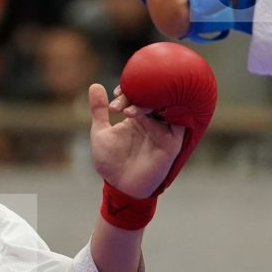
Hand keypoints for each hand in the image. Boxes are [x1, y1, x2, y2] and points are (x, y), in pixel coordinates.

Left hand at [89, 82, 184, 200]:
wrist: (121, 187)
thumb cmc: (111, 162)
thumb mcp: (100, 132)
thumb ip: (98, 110)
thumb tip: (94, 85)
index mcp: (137, 116)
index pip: (139, 94)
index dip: (129, 89)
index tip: (116, 94)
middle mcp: (153, 120)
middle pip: (153, 96)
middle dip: (137, 95)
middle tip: (120, 103)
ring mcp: (164, 130)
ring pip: (164, 106)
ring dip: (148, 103)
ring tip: (128, 111)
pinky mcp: (173, 141)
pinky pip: (177, 122)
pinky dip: (167, 112)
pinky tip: (147, 111)